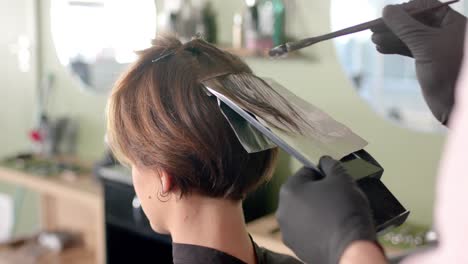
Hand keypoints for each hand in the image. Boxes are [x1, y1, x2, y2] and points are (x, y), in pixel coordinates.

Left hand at [277, 156, 378, 263]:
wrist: (350, 248)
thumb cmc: (346, 212)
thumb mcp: (342, 179)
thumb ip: (331, 165)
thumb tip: (325, 161)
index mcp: (289, 189)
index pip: (307, 172)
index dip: (324, 175)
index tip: (335, 183)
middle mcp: (282, 210)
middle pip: (303, 193)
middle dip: (318, 194)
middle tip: (337, 199)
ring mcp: (287, 230)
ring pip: (303, 213)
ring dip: (316, 211)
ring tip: (335, 216)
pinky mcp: (296, 247)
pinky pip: (306, 231)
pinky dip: (316, 229)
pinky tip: (331, 229)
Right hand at [371, 0, 466, 123]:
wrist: (455, 103)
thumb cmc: (447, 70)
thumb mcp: (423, 43)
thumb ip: (404, 26)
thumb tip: (387, 10)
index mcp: (453, 22)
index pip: (425, 7)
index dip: (404, 10)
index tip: (385, 15)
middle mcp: (446, 32)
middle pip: (415, 21)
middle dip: (394, 26)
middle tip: (373, 28)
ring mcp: (436, 47)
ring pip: (410, 36)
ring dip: (391, 37)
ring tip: (374, 40)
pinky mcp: (428, 61)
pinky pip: (409, 49)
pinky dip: (395, 48)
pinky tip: (381, 48)